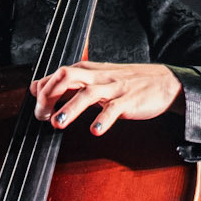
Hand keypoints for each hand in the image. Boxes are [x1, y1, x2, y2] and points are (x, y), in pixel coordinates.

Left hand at [32, 61, 181, 135]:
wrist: (164, 82)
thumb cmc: (127, 82)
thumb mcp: (95, 79)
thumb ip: (67, 85)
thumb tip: (37, 88)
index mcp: (88, 70)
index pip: (58, 75)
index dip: (44, 91)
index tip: (38, 109)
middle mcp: (98, 76)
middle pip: (68, 77)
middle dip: (50, 95)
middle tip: (41, 115)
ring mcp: (113, 88)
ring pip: (88, 93)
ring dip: (71, 108)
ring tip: (58, 123)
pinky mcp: (129, 101)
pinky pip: (114, 109)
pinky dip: (103, 120)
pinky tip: (95, 130)